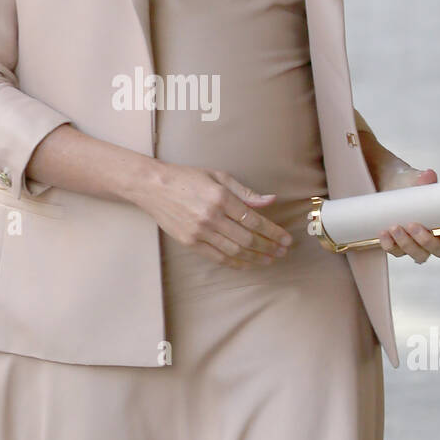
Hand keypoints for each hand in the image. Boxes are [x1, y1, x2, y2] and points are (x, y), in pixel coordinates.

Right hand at [135, 163, 293, 269]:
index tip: (286, 239)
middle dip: (268, 247)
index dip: (273, 232)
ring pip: (234, 251)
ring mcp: (199, 232)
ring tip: (270, 259)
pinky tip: (248, 263)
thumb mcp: (218, 176)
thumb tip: (271, 200)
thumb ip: (245, 191)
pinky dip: (235, 263)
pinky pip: (217, 257)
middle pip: (247, 239)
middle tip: (282, 252)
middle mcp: (211, 216)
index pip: (254, 220)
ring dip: (255, 258)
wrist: (154, 187)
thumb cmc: (188, 178)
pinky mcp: (189, 242)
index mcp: (220, 197)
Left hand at [376, 165, 439, 262]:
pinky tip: (384, 234)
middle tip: (413, 225)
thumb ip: (425, 178)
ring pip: (419, 255)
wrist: (390, 182)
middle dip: (426, 242)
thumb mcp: (418, 179)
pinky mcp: (401, 245)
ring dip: (407, 245)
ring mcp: (420, 244)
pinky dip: (390, 246)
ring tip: (395, 227)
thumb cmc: (413, 183)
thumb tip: (428, 175)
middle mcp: (439, 238)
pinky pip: (398, 252)